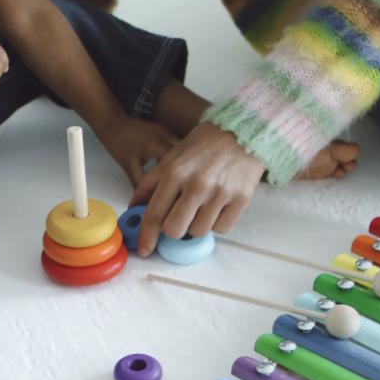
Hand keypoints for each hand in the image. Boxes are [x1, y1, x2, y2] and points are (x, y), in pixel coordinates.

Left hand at [96, 114, 180, 187]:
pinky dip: (180, 158)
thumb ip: (140, 184)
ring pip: (186, 151)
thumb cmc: (118, 142)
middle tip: (185, 189)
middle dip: (187, 173)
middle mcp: (166, 135)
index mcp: (157, 144)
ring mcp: (168, 132)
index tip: (180, 193)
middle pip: (187, 157)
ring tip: (183, 181)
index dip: (180, 181)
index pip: (177, 165)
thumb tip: (147, 200)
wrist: (112, 122)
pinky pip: (179, 147)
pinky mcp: (167, 133)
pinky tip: (178, 170)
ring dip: (186, 165)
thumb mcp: (128, 166)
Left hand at [130, 122, 264, 256]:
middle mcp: (197, 184)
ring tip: (202, 203)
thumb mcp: (172, 156)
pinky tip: (218, 204)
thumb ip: (151, 182)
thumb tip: (135, 205)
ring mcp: (220, 193)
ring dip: (196, 223)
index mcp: (175, 172)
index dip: (147, 235)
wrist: (244, 131)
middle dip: (173, 228)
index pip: (155, 214)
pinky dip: (217, 222)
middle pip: (175, 230)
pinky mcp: (241, 199)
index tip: (144, 249)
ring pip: (198, 231)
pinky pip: (222, 229)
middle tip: (179, 216)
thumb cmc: (204, 143)